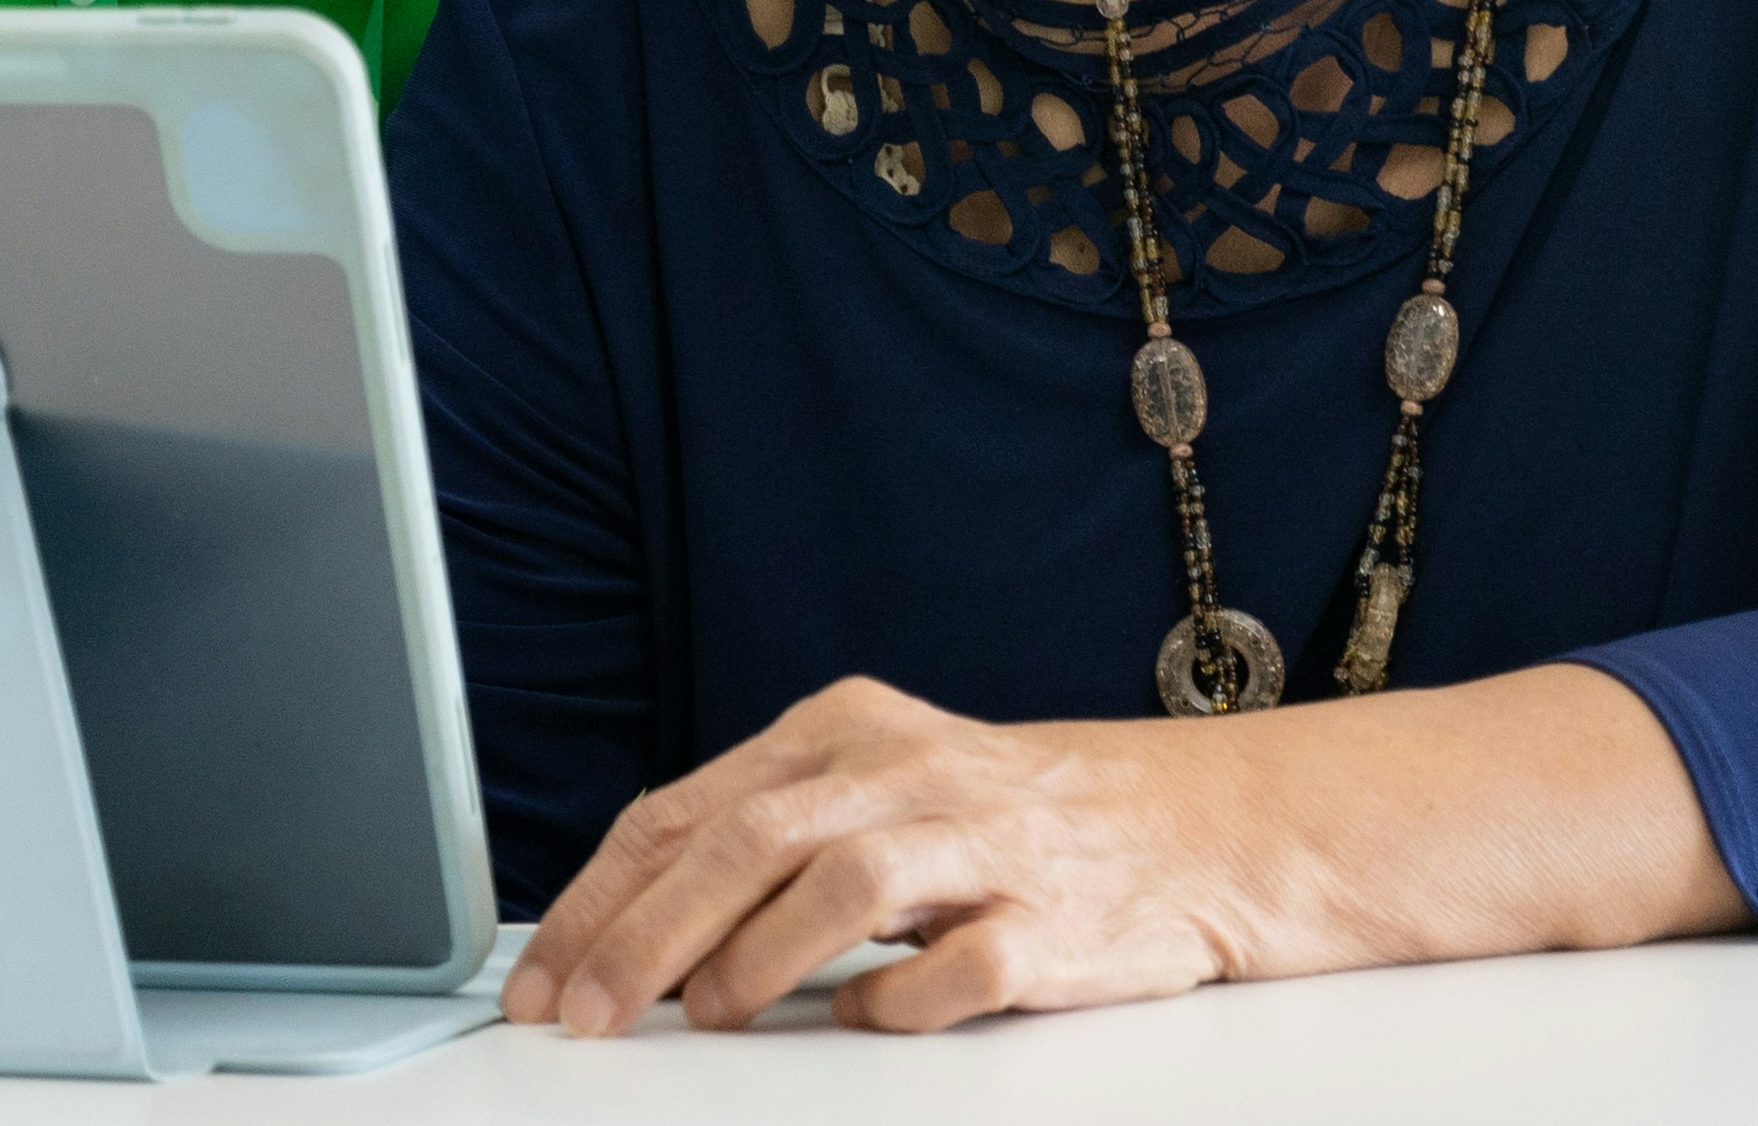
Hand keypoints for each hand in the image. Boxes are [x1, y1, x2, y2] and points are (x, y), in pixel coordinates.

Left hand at [510, 665, 1733, 1033]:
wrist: (1210, 829)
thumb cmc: (1025, 822)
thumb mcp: (882, 793)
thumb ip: (767, 839)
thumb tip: (626, 921)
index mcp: (848, 735)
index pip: (689, 811)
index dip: (604, 900)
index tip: (546, 978)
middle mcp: (908, 775)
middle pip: (743, 840)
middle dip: (642, 938)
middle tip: (586, 1017)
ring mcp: (985, 847)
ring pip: (840, 881)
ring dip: (754, 958)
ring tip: (707, 1019)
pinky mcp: (1053, 924)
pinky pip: (958, 966)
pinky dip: (899, 999)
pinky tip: (863, 1023)